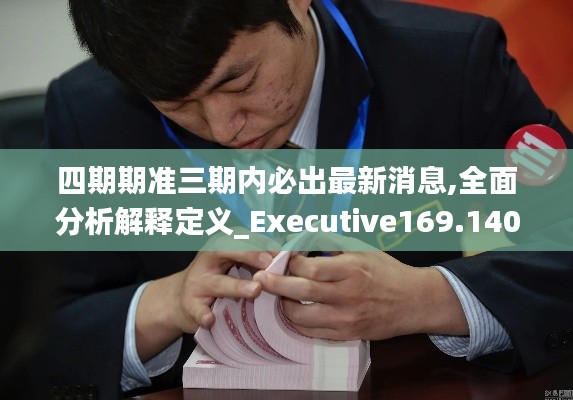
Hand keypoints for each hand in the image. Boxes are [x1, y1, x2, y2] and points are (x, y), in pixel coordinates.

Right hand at [136, 228, 279, 360]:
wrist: (180, 299)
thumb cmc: (218, 278)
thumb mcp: (235, 262)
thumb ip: (259, 258)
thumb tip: (296, 255)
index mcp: (221, 245)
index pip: (242, 237)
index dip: (262, 242)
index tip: (283, 252)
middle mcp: (208, 259)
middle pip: (226, 250)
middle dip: (249, 254)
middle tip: (269, 263)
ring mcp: (198, 282)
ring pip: (218, 283)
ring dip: (237, 286)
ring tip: (255, 290)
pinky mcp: (189, 305)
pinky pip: (196, 309)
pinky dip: (202, 314)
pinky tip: (210, 319)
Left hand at [253, 233, 467, 340]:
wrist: (414, 302)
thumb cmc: (387, 272)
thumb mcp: (364, 250)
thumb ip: (333, 242)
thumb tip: (304, 232)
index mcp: (352, 270)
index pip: (311, 267)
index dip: (290, 262)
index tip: (280, 256)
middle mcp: (348, 295)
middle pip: (301, 292)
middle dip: (275, 283)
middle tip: (259, 276)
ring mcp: (347, 319)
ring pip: (302, 317)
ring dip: (284, 305)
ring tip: (278, 295)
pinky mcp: (347, 335)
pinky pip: (312, 333)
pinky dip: (297, 323)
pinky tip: (293, 311)